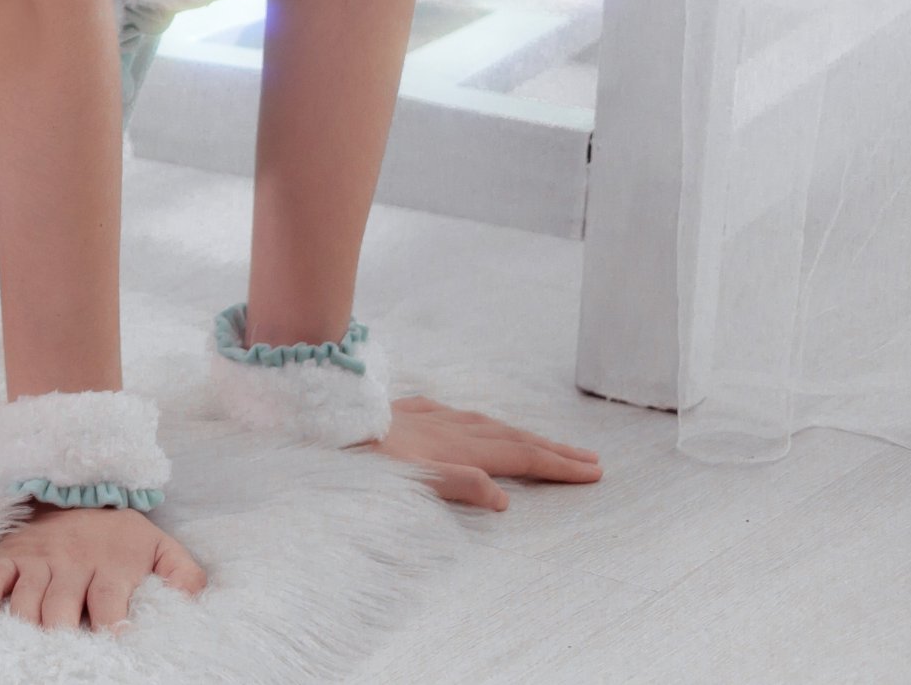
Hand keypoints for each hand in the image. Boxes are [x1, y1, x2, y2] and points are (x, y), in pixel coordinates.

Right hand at [0, 502, 206, 632]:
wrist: (81, 488)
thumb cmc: (123, 535)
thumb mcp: (162, 549)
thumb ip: (185, 577)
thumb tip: (194, 606)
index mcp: (111, 564)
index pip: (108, 606)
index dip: (110, 631)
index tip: (114, 649)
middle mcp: (71, 560)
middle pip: (60, 610)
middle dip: (63, 638)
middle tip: (68, 658)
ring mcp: (37, 556)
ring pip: (25, 603)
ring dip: (29, 629)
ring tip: (37, 650)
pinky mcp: (10, 551)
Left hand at [370, 392, 601, 508]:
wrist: (318, 420)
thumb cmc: (360, 458)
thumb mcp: (408, 479)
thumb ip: (458, 485)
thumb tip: (503, 498)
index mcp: (457, 447)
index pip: (520, 456)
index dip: (557, 465)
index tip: (593, 472)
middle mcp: (448, 427)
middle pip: (512, 437)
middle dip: (552, 450)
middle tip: (590, 459)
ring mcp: (426, 416)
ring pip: (486, 423)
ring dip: (519, 433)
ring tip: (543, 442)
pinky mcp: (403, 411)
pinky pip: (451, 414)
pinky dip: (475, 422)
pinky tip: (470, 422)